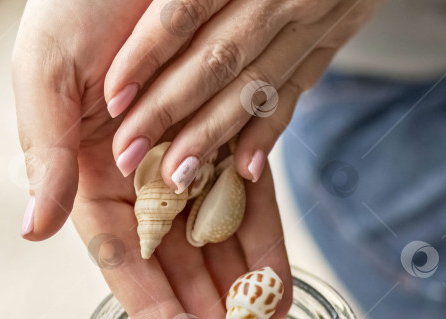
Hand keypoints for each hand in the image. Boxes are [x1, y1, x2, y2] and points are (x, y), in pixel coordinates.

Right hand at [12, 0, 292, 318]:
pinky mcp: (232, 136)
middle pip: (180, 267)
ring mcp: (191, 161)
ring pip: (221, 246)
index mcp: (91, 173)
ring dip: (244, 301)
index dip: (153, 311)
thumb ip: (44, 153)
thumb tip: (34, 230)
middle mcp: (144, 178)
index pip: (124, 259)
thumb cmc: (78, 5)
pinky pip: (252, 200)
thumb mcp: (45, 72)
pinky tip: (280, 291)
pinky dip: (266, 246)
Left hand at [102, 0, 378, 191]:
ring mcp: (314, 16)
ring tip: (176, 175)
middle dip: (167, 110)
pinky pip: (297, 91)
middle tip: (127, 152)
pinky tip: (244, 169)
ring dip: (213, 134)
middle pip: (217, 59)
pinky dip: (269, 131)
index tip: (113, 97)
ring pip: (255, 84)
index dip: (146, 54)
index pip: (186, 10)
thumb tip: (152, 15)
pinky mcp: (333, 37)